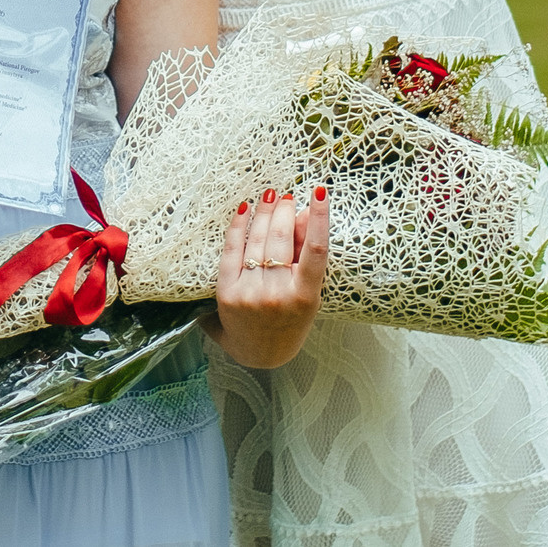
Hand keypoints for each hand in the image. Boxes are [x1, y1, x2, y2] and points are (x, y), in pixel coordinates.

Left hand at [206, 186, 330, 369]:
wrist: (260, 354)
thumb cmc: (290, 319)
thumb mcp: (308, 292)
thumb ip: (307, 254)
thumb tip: (306, 212)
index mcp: (304, 297)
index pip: (316, 250)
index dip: (319, 218)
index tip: (320, 192)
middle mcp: (276, 294)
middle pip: (280, 240)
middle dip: (284, 212)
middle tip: (286, 196)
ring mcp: (250, 293)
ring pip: (257, 242)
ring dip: (264, 214)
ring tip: (270, 197)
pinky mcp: (227, 292)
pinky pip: (232, 250)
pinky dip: (239, 227)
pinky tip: (245, 210)